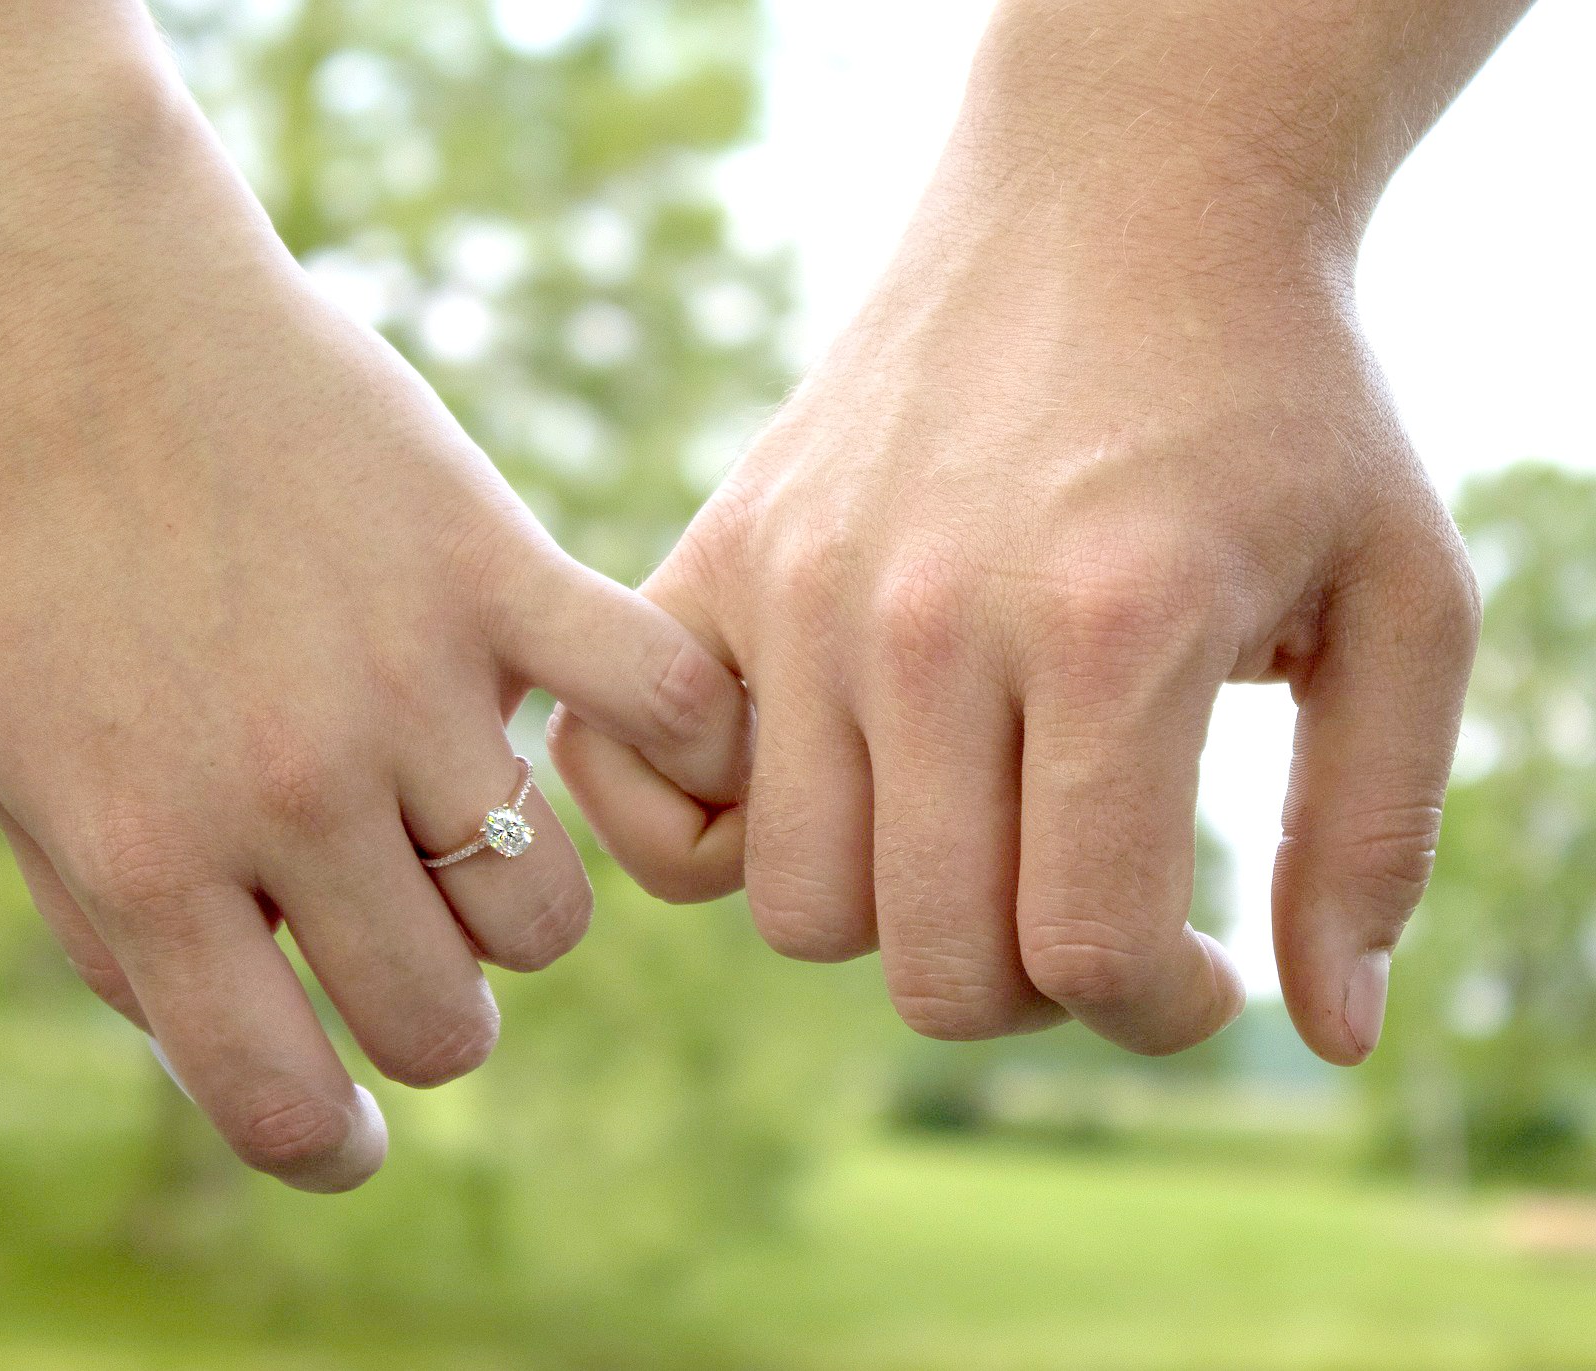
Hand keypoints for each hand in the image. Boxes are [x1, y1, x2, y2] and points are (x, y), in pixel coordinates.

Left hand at [0, 74, 745, 1189]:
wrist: (77, 323)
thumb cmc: (35, 557)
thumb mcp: (18, 772)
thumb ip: (122, 936)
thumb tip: (253, 1055)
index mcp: (152, 862)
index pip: (286, 1104)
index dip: (331, 1148)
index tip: (358, 1137)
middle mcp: (290, 794)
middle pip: (446, 1020)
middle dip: (435, 1020)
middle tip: (412, 955)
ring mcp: (410, 682)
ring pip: (550, 916)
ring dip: (514, 905)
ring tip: (464, 823)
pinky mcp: (497, 572)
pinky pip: (659, 713)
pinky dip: (684, 750)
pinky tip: (630, 746)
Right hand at [551, 6, 1486, 1062]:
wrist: (1119, 199)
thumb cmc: (1274, 403)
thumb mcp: (1405, 593)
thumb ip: (1371, 830)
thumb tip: (1325, 1035)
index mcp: (1112, 632)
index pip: (1086, 953)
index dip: (1160, 1014)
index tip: (1194, 971)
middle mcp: (927, 621)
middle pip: (931, 964)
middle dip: (1033, 984)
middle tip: (1084, 895)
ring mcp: (798, 588)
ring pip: (795, 904)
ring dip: (894, 910)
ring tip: (968, 822)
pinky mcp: (718, 558)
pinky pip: (627, 782)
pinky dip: (696, 829)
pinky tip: (812, 779)